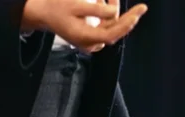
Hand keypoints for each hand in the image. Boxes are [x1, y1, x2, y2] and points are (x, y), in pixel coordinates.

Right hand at [22, 0, 147, 53]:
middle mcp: (91, 43)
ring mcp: (92, 42)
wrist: (43, 14)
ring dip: (114, 11)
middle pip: (114, 31)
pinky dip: (107, 14)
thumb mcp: (74, 5)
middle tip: (141, 8)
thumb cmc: (56, 8)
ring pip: (111, 27)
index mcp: (85, 38)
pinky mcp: (92, 37)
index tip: (137, 15)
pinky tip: (103, 1)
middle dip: (126, 16)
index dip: (126, 25)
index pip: (111, 34)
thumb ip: (96, 10)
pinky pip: (105, 26)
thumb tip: (114, 12)